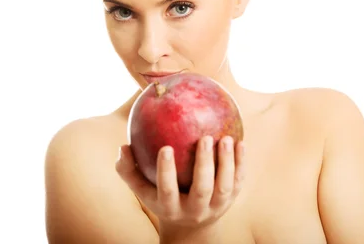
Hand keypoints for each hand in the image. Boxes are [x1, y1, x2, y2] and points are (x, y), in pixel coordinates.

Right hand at [116, 135, 245, 228]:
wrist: (190, 226)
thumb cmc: (160, 197)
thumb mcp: (143, 189)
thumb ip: (129, 170)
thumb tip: (123, 147)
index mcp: (169, 207)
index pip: (166, 191)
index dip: (166, 171)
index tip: (166, 147)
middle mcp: (194, 210)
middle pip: (202, 189)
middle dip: (204, 164)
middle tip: (204, 138)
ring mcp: (215, 207)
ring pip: (223, 187)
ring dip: (227, 163)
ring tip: (226, 139)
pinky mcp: (231, 201)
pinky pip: (238, 181)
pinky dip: (240, 164)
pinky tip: (240, 143)